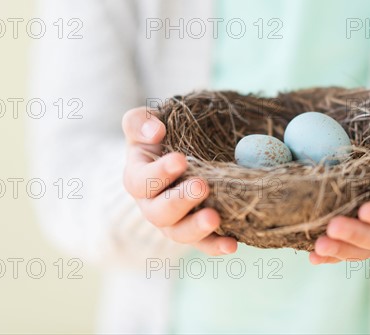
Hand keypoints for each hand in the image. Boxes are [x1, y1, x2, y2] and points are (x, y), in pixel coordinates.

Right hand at [121, 107, 237, 255]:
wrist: (173, 158)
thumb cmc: (158, 139)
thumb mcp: (143, 125)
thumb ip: (140, 122)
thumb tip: (155, 131)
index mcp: (137, 178)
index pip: (141, 181)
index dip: (159, 173)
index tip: (180, 159)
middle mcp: (151, 205)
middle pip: (159, 212)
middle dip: (180, 201)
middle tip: (202, 186)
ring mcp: (173, 223)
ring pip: (179, 233)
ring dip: (196, 228)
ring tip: (215, 218)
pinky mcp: (194, 233)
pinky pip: (203, 245)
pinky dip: (216, 246)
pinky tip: (232, 244)